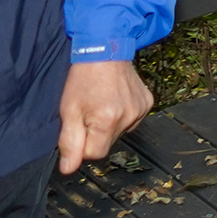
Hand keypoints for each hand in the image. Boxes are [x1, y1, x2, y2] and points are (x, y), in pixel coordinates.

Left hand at [57, 60, 153, 174]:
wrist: (105, 48)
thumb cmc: (84, 77)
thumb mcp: (68, 109)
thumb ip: (69, 142)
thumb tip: (68, 169)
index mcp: (107, 121)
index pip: (94, 154)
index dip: (83, 143)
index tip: (80, 124)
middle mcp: (128, 117)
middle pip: (108, 144)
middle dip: (96, 133)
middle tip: (90, 111)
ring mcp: (141, 110)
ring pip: (120, 133)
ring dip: (110, 124)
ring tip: (103, 102)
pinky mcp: (147, 103)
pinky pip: (133, 120)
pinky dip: (123, 114)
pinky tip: (116, 99)